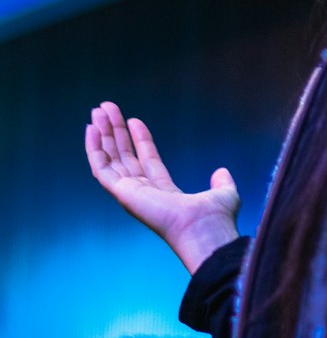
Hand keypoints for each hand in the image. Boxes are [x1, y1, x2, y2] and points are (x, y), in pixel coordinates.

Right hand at [85, 101, 241, 273]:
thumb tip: (222, 173)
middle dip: (116, 132)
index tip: (134, 119)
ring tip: (98, 110)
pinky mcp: (121, 192)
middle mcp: (143, 192)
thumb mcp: (224, 194)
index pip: (147, 160)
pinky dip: (93, 148)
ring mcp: (130, 193)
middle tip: (108, 109)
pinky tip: (91, 128)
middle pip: (124, 156)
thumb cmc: (214, 218)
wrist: (204, 229)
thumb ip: (222, 183)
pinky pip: (100, 168)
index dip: (140, 139)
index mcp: (164, 192)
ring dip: (102, 134)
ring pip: (110, 159)